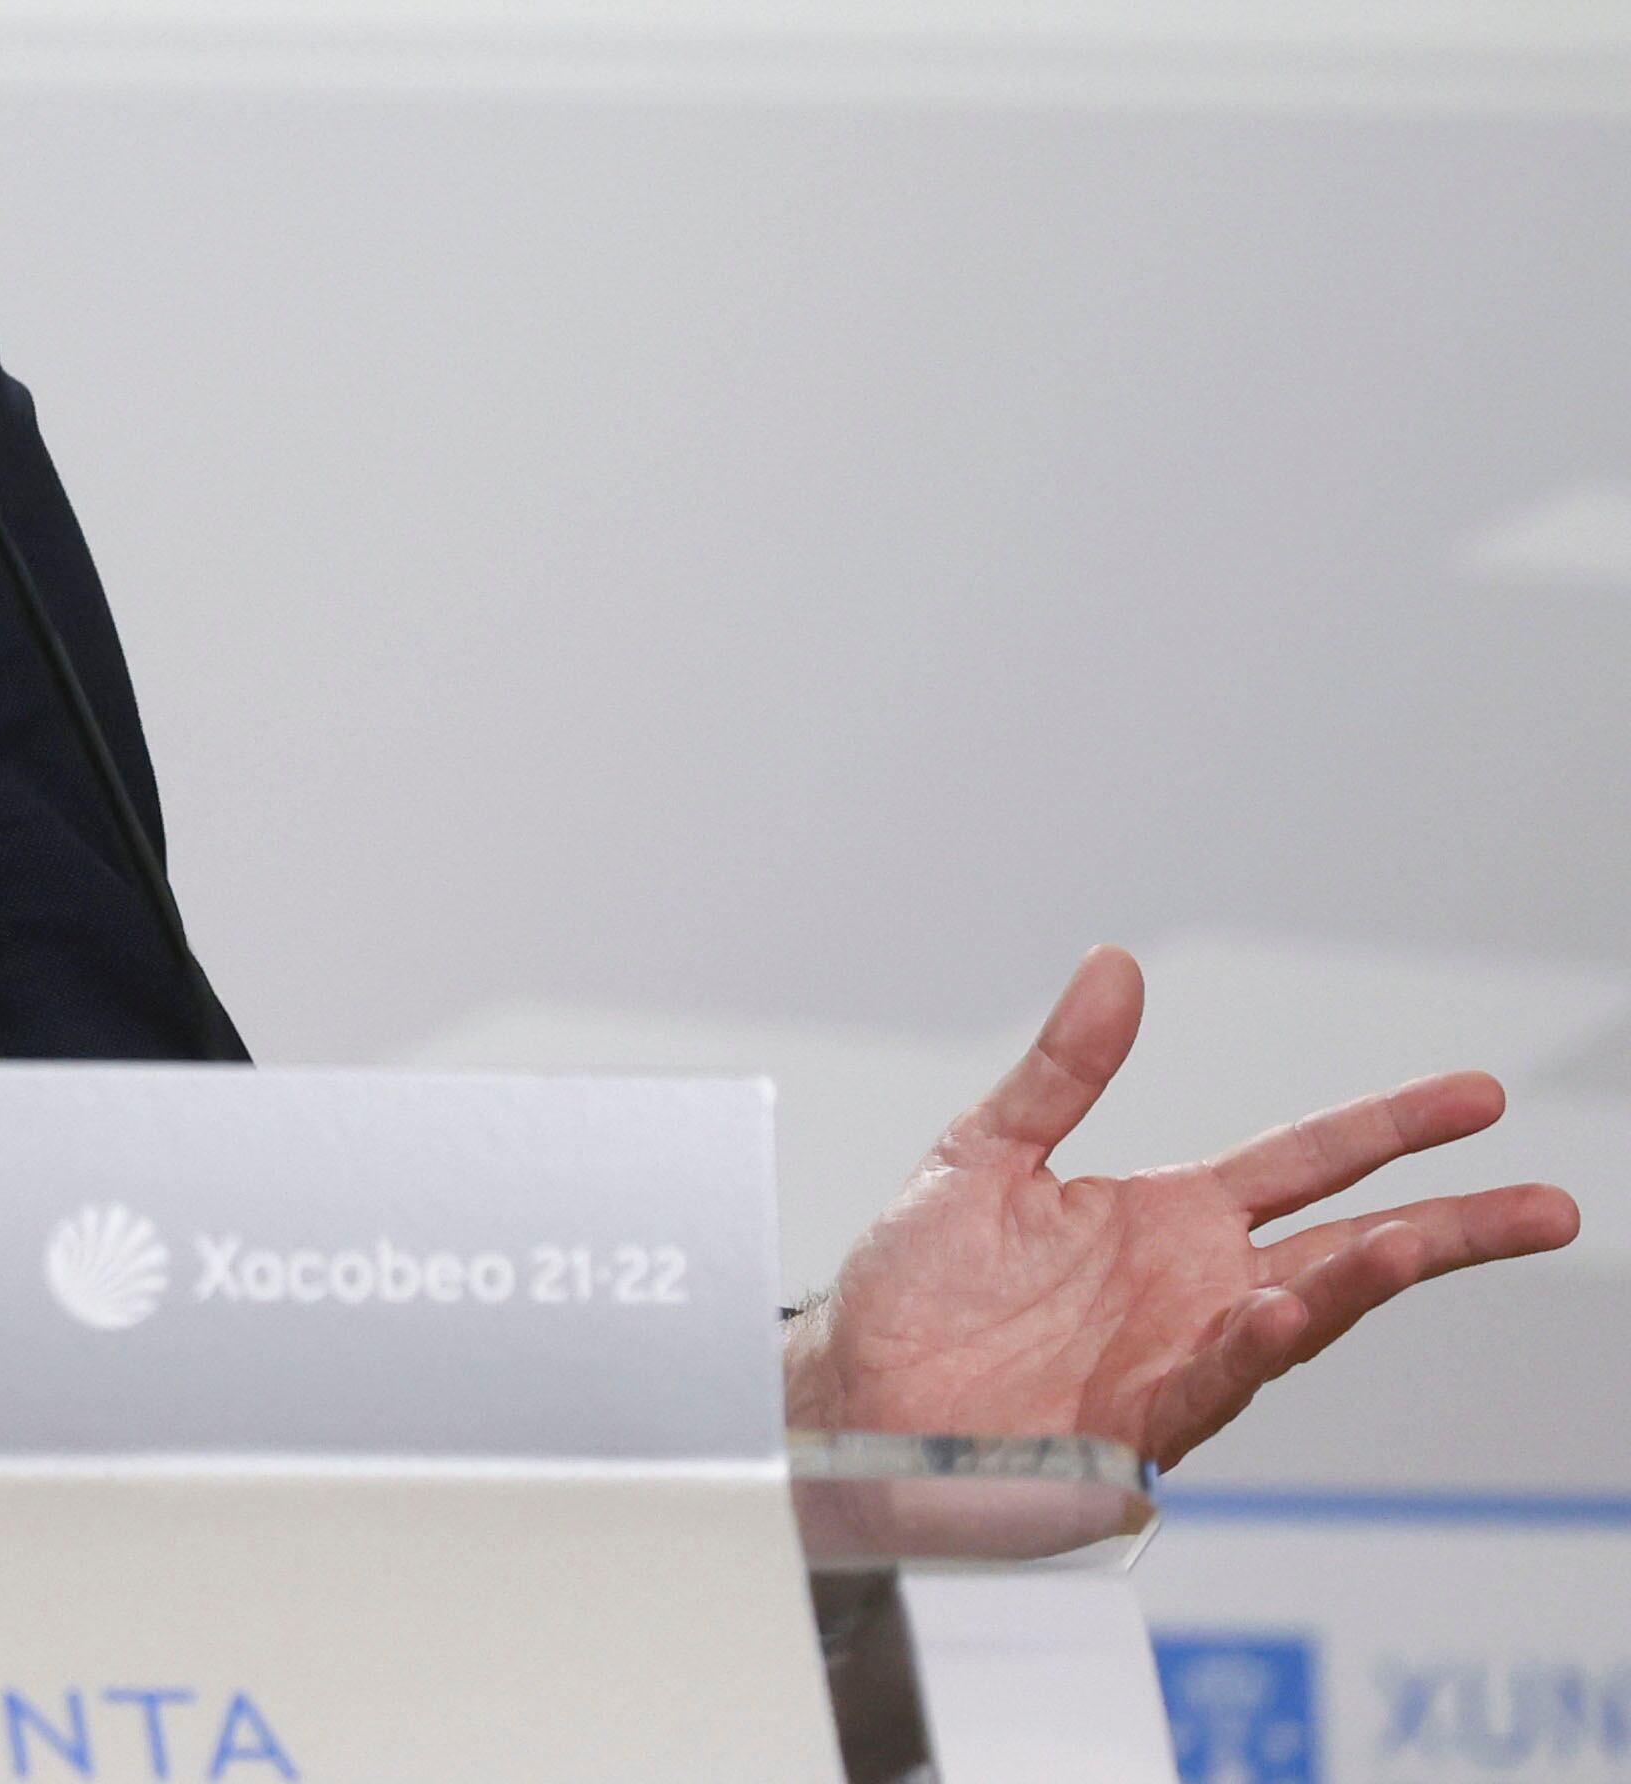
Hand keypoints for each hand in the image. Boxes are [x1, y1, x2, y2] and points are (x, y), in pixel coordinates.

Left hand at [783, 943, 1580, 1467]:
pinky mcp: (1134, 1426)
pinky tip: (1279, 1307)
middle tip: (1543, 1205)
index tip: (1477, 1099)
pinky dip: (1250, 1346)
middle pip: (1347, 1249)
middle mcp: (1192, 1291)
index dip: (1390, 1130)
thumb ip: (1061, 1069)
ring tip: (1414, 1242)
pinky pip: (1212, 1382)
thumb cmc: (911, 1298)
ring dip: (1358, 1283)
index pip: (1306, 1163)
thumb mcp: (982, 1154)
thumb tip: (1114, 967)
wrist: (851, 1401)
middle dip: (1449, 1228)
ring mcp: (1175, 1360)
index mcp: (1166, 1221)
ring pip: (1299, 1317)